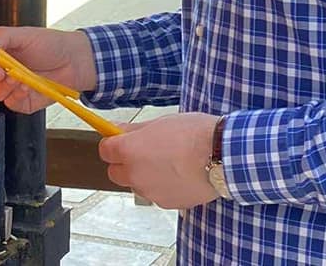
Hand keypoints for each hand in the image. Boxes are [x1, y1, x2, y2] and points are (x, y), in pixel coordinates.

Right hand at [0, 26, 96, 113]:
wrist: (74, 61)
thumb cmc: (51, 45)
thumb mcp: (24, 34)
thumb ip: (1, 38)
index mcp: (1, 54)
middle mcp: (5, 72)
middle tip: (0, 70)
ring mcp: (13, 88)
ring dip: (6, 85)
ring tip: (19, 76)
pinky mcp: (23, 102)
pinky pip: (11, 103)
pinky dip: (17, 95)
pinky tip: (27, 86)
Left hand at [98, 112, 220, 208]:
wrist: (221, 156)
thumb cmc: (194, 134)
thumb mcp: (160, 122)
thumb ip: (134, 130)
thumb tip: (117, 130)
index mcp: (129, 150)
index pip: (104, 151)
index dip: (113, 144)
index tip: (120, 140)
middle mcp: (135, 174)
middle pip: (116, 172)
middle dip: (125, 163)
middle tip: (142, 151)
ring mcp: (150, 192)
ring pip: (137, 184)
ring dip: (144, 175)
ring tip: (167, 162)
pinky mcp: (166, 203)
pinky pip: (156, 193)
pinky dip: (161, 185)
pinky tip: (178, 174)